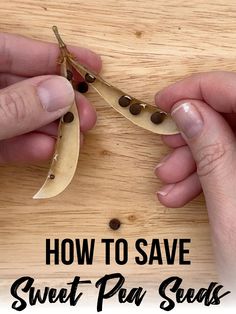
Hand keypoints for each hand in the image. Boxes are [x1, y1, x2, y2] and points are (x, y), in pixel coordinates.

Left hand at [0, 32, 100, 162]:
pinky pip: (5, 141)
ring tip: (76, 139)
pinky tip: (49, 151)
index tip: (91, 65)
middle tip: (87, 115)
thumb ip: (16, 105)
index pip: (14, 50)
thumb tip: (61, 93)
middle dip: (59, 101)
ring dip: (49, 129)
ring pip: (19, 116)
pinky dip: (26, 148)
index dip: (55, 56)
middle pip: (24, 85)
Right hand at [155, 72, 235, 286]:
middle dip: (193, 128)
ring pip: (228, 139)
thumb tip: (187, 110)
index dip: (199, 89)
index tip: (166, 100)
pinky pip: (229, 162)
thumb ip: (213, 154)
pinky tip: (182, 191)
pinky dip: (203, 173)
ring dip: (194, 156)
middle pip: (233, 114)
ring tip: (168, 179)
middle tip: (166, 143)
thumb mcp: (231, 211)